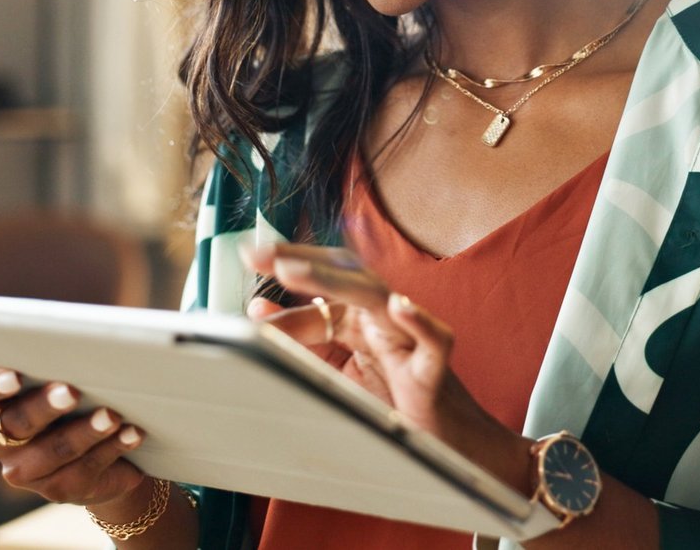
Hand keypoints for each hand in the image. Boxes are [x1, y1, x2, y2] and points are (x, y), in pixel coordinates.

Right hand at [0, 368, 148, 508]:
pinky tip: (132, 433)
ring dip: (85, 431)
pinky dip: (112, 448)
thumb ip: (61, 359)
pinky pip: (84, 469)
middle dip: (46, 406)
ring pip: (52, 451)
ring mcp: (24, 469)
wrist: (103, 450)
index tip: (13, 377)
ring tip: (112, 415)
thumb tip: (85, 344)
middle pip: (15, 423)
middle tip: (72, 392)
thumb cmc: (79, 394)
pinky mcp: (57, 489)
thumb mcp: (65, 375)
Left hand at [244, 243, 532, 490]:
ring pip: (379, 298)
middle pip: (346, 275)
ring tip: (295, 271)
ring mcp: (412, 340)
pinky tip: (399, 307)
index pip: (324, 279)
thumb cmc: (397, 404)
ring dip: (337, 282)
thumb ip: (301, 339)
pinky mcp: (434, 371)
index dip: (288, 263)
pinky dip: (420, 322)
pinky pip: (434, 341)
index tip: (247, 253)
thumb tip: (257, 309)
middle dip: (303, 259)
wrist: (452, 447)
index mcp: (362, 317)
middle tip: (259, 252)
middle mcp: (386, 318)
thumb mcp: (336, 370)